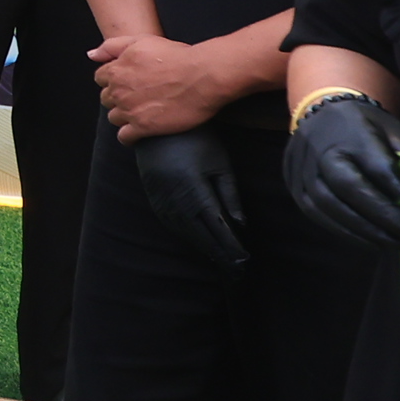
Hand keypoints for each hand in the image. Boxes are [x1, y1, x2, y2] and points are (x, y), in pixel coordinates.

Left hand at [92, 29, 238, 139]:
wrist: (202, 76)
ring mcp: (129, 110)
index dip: (113, 80)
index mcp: (117, 69)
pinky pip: (124, 137)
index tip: (126, 82)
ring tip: (140, 113)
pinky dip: (128, 136)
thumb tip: (91, 55)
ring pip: (114, 118)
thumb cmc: (177, 56)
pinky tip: (138, 132)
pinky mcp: (143, 127)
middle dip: (118, 98)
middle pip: (106, 98)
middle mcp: (119, 91)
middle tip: (135, 97)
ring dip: (123, 116)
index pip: (100, 78)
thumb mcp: (142, 41)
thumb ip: (112, 46)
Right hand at [127, 129, 247, 266]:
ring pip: (186, 235)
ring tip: (222, 261)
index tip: (244, 262)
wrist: (157, 128)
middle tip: (236, 272)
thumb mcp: (220, 165)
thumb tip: (241, 226)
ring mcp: (163, 203)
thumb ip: (231, 196)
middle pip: (202, 238)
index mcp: (197, 193)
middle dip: (220, 255)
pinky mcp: (155, 201)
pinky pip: (173, 226)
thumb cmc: (197, 141)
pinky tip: (199, 243)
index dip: (232, 248)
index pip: (218, 229)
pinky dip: (188, 238)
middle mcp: (177, 202)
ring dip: (204, 249)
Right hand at [286, 95, 399, 252]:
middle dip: (386, 223)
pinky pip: (317, 215)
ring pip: (331, 209)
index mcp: (355, 135)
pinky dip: (345, 232)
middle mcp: (323, 152)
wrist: (321, 110)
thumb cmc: (367, 127)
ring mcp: (303, 169)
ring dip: (366, 234)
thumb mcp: (397, 134)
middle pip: (353, 192)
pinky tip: (369, 241)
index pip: (381, 172)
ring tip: (396, 246)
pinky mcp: (294, 185)